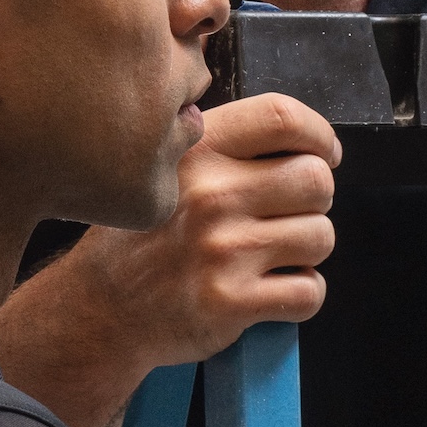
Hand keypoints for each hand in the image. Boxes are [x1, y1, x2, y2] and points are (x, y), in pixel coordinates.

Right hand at [0, 95, 342, 426]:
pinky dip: (301, 295)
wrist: (103, 309)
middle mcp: (211, 195)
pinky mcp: (232, 302)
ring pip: (320, 237)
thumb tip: (310, 146)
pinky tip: (271, 290)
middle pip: (316, 180)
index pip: (283, 118)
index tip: (323, 154)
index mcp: (198, 151)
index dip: (319, 135)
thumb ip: (228, 149)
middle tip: (288, 216)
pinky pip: (309, 291)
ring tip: (273, 256)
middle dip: (314, 201)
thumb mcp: (170, 170)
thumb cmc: (146, 238)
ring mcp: (223, 250)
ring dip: (307, 250)